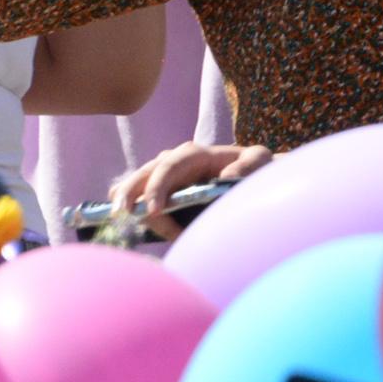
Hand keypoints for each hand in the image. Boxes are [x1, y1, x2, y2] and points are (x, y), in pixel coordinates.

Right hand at [111, 138, 272, 238]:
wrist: (251, 173)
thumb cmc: (254, 166)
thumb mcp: (259, 160)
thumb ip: (248, 166)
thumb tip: (226, 178)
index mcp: (194, 154)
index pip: (168, 166)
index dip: (158, 187)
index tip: (156, 211)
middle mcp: (172, 161)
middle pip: (142, 175)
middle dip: (130, 195)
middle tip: (123, 218)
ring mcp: (162, 176)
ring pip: (133, 186)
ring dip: (129, 206)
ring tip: (125, 226)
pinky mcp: (158, 191)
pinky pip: (137, 199)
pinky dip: (132, 211)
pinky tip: (132, 227)